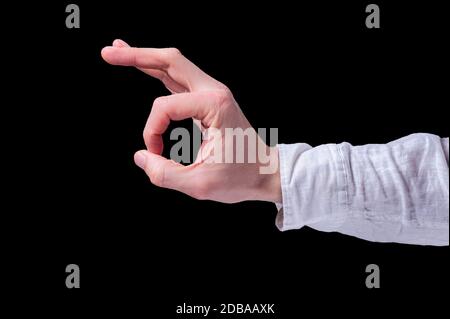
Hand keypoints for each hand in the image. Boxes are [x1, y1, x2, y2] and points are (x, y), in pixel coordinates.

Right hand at [101, 39, 280, 202]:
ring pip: (173, 65)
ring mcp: (212, 92)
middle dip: (137, 55)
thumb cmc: (240, 177)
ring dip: (145, 58)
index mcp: (214, 105)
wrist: (266, 172)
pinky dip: (158, 70)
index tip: (154, 154)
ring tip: (117, 51)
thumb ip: (165, 174)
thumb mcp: (200, 185)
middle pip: (170, 61)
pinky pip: (178, 79)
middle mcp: (214, 91)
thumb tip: (141, 157)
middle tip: (107, 53)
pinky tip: (143, 65)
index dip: (150, 131)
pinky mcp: (208, 100)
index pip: (164, 107)